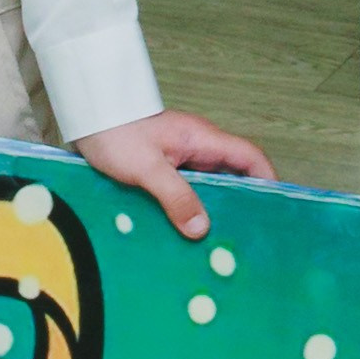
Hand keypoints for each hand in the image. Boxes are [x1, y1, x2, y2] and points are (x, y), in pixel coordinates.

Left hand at [73, 108, 275, 239]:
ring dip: (213, 208)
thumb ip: (175, 196)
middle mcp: (197, 146)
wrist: (84, 117)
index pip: (250, 157)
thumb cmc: (114, 133)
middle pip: (233, 174)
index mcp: (202, 139)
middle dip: (242, 203)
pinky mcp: (163, 166)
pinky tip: (185, 230)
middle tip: (246, 237)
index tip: (275, 210)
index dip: (267, 181)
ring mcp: (180, 156)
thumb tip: (201, 229)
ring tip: (218, 241)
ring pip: (210, 184)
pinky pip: (187, 188)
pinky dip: (191, 207)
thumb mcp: (146, 168)